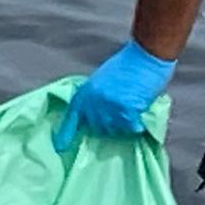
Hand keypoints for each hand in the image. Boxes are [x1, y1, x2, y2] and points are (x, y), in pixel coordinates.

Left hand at [54, 39, 177, 150]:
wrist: (145, 55)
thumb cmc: (129, 65)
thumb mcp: (103, 80)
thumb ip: (98, 97)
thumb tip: (98, 116)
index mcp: (85, 92)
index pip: (72, 117)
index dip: (66, 133)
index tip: (60, 148)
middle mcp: (93, 101)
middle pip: (98, 128)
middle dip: (110, 126)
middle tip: (123, 115)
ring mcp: (108, 106)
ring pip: (116, 130)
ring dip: (125, 125)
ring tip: (134, 110)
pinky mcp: (125, 110)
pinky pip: (132, 127)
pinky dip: (138, 123)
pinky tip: (141, 111)